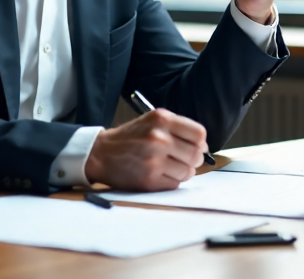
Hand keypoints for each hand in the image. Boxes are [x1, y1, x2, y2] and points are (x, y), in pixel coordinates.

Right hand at [84, 108, 208, 190]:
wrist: (101, 153)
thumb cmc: (129, 137)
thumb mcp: (152, 121)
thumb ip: (177, 129)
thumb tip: (202, 146)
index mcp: (161, 119)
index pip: (199, 134)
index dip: (200, 143)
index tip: (196, 147)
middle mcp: (159, 138)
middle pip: (196, 154)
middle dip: (193, 159)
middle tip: (183, 159)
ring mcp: (154, 160)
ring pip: (188, 171)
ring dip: (183, 172)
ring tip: (170, 167)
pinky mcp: (149, 179)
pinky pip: (175, 184)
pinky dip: (171, 181)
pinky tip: (160, 174)